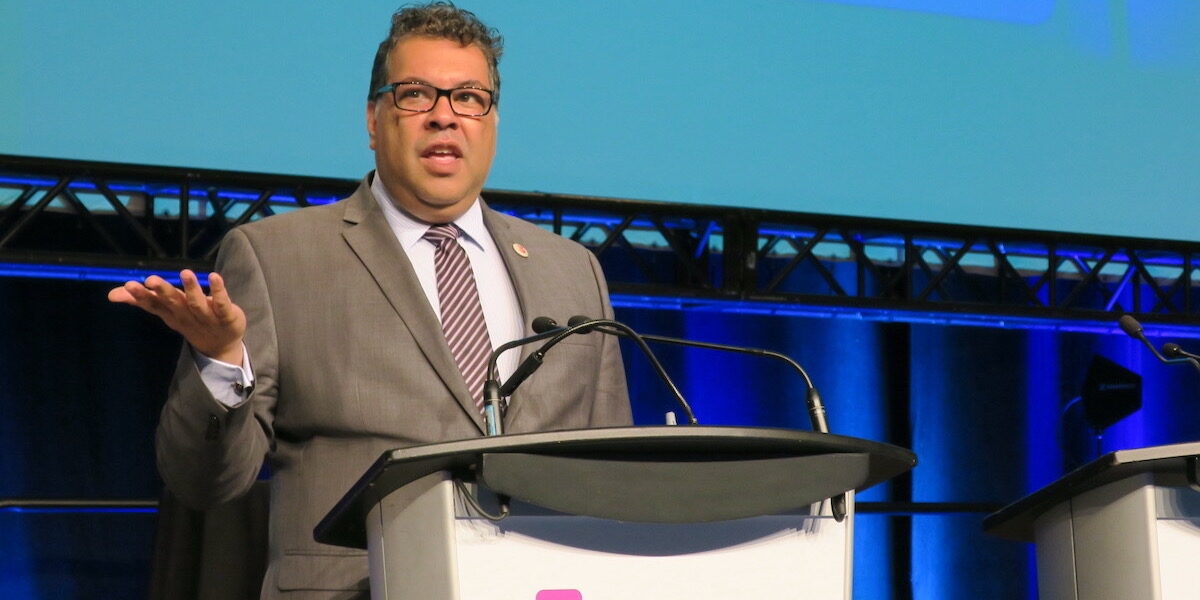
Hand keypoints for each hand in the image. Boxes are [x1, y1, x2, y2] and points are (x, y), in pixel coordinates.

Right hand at [108, 269, 246, 363]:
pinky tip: (215, 276)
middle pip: (173, 302)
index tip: (128, 285)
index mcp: (171, 313)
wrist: (220, 345)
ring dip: (191, 288)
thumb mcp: (166, 312)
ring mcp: (207, 317)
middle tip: (151, 279)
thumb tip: (112, 294)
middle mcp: (186, 315)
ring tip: (185, 273)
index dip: (141, 296)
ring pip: (197, 302)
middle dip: (162, 291)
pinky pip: (222, 303)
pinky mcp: (226, 316)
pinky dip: (218, 291)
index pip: (153, 304)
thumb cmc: (189, 320)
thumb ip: (142, 300)